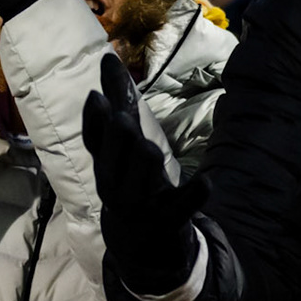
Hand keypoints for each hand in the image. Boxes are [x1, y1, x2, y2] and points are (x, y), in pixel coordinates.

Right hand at [84, 52, 204, 295]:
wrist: (138, 243)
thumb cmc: (129, 181)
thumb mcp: (121, 147)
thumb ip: (117, 104)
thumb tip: (108, 57)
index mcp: (106, 164)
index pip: (94, 139)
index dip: (94, 120)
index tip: (96, 96)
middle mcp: (116, 185)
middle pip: (114, 155)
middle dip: (119, 138)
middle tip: (126, 123)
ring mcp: (141, 203)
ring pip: (143, 173)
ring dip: (147, 158)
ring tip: (151, 151)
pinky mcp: (168, 218)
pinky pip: (184, 204)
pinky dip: (196, 193)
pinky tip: (206, 183)